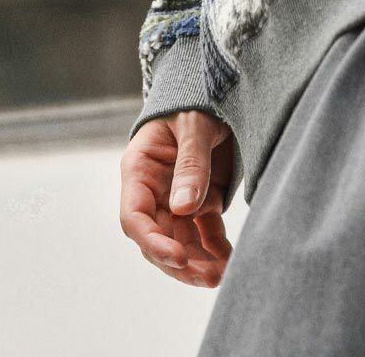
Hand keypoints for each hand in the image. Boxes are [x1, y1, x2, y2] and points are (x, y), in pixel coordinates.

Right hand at [120, 108, 235, 285]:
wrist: (219, 86)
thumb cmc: (197, 98)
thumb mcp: (194, 124)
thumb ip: (191, 163)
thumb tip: (184, 208)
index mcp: (140, 168)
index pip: (134, 216)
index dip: (152, 241)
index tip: (177, 256)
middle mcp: (154, 190)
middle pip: (158, 237)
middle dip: (181, 261)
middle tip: (209, 276)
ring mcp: (176, 198)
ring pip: (182, 242)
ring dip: (199, 262)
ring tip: (223, 276)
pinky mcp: (201, 200)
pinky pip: (205, 233)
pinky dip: (216, 250)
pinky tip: (230, 262)